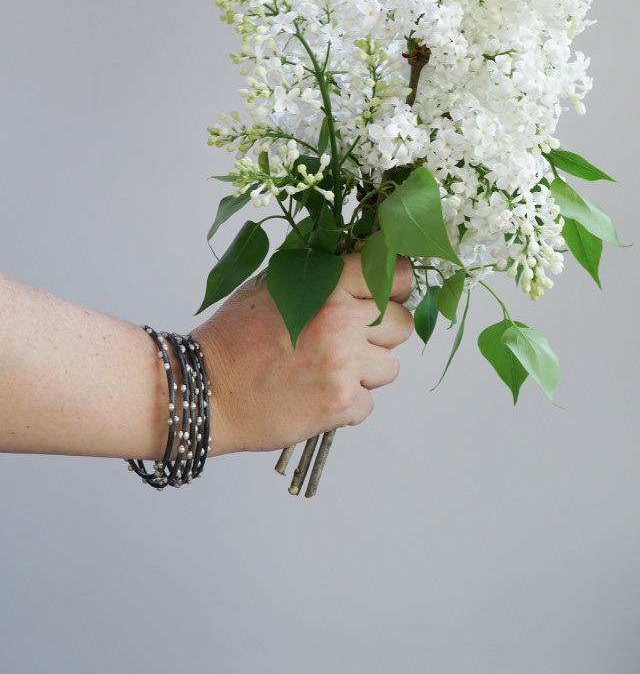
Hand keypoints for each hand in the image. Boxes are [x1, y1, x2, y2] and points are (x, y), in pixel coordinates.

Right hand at [192, 254, 413, 453]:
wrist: (204, 390)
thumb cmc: (234, 338)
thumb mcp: (272, 286)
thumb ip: (321, 276)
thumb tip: (364, 268)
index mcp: (328, 286)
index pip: (395, 275)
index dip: (395, 286)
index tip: (387, 295)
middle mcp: (342, 323)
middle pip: (401, 323)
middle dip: (381, 333)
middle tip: (350, 340)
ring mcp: (344, 366)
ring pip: (391, 366)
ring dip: (367, 371)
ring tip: (328, 370)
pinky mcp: (341, 405)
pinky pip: (369, 403)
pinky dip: (348, 403)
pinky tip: (316, 395)